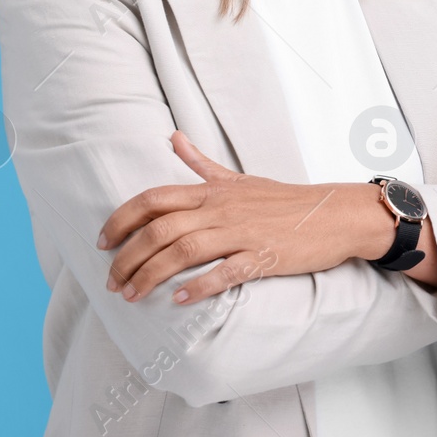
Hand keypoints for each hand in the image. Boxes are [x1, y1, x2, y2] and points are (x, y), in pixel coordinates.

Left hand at [98, 131, 379, 304]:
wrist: (334, 214)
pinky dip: (199, 285)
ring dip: (151, 275)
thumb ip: (201, 164)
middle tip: (112, 282)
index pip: (154, 199)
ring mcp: (243, 232)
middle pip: (161, 229)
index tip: (102, 242)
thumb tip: (173, 137)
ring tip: (132, 296)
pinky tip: (180, 300)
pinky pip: (226, 271)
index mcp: (213, 191)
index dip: (121, 220)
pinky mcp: (264, 256)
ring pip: (184, 251)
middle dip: (128, 258)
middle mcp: (222, 209)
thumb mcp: (239, 178)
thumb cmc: (285, 200)